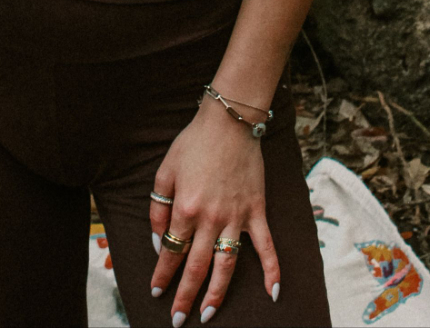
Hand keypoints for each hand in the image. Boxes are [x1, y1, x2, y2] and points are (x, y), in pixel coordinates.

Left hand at [148, 97, 280, 322]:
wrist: (228, 122)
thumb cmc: (193, 144)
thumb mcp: (165, 171)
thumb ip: (158, 208)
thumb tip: (159, 242)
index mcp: (185, 208)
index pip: (171, 252)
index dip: (162, 274)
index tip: (156, 291)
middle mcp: (210, 219)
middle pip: (197, 267)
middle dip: (184, 296)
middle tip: (177, 319)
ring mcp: (236, 217)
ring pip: (227, 265)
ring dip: (217, 294)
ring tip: (208, 314)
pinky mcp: (256, 211)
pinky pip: (266, 246)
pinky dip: (272, 270)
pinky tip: (273, 293)